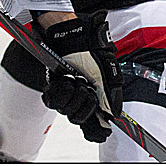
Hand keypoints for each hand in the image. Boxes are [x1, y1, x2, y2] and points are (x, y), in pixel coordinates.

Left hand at [39, 11, 123, 142]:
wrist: (72, 36)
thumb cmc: (89, 48)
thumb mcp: (107, 69)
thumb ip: (111, 94)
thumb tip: (114, 115)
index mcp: (92, 95)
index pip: (91, 121)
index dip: (95, 127)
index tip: (100, 129)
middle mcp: (77, 97)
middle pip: (78, 118)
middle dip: (85, 103)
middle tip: (87, 86)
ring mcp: (64, 94)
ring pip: (67, 111)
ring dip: (74, 93)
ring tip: (76, 78)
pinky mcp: (51, 88)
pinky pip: (54, 101)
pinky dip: (62, 90)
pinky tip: (66, 79)